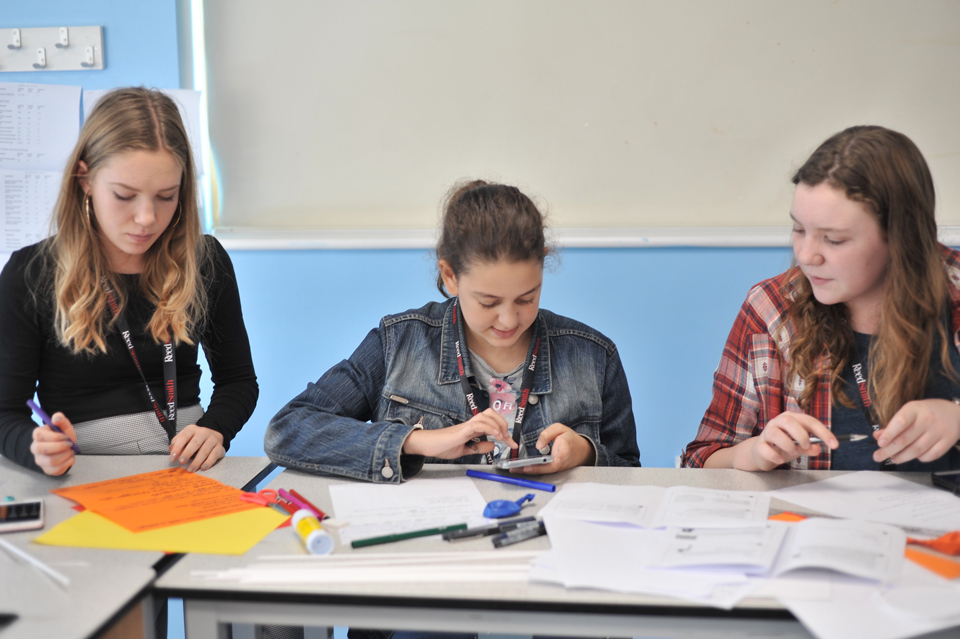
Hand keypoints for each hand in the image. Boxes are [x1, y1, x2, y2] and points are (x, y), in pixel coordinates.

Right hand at [30, 411, 76, 475]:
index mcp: (38, 435)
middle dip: (59, 447)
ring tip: (70, 451)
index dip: (54, 436)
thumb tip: (56, 418)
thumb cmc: (64, 436)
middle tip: (70, 445)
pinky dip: (67, 463)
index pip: (39, 435)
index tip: (65, 436)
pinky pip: (56, 470)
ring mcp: (40, 460)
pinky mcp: (47, 469)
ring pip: (50, 461)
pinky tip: (70, 458)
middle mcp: (35, 448)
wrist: (67, 448)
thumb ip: (61, 419)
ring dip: (66, 455)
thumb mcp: (64, 425)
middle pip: (41, 449)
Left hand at [170, 424, 224, 471]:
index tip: (173, 458)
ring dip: (197, 461)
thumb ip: (177, 443)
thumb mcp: (184, 439)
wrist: (213, 436)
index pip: (184, 436)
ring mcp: (213, 440)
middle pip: (195, 442)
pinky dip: (209, 462)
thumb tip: (171, 449)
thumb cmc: (193, 440)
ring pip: (205, 450)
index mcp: (192, 429)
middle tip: (182, 462)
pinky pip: (215, 455)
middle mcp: (203, 432)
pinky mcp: (220, 447)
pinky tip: (203, 468)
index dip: (178, 447)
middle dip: (188, 453)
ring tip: (190, 470)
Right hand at [401, 408, 516, 458]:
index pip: (492, 424)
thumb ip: (479, 447)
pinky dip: (489, 428)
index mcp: (473, 429)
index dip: (505, 432)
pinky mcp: (462, 430)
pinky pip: (478, 424)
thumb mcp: (466, 450)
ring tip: (503, 436)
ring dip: (498, 425)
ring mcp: (467, 425)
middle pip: (491, 413)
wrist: (428, 446)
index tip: (512, 444)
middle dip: (504, 424)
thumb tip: (492, 445)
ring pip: (486, 415)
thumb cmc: (443, 446)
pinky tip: (494, 435)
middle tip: (508, 438)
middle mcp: (471, 424)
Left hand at [512, 423, 594, 474]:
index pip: (558, 458)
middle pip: (546, 469)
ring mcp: (557, 468)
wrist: (582, 451)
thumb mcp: (560, 429)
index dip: (549, 462)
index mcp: (564, 451)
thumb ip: (548, 433)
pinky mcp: (553, 470)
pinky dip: (531, 471)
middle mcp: (560, 462)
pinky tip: (520, 468)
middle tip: (516, 468)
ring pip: (543, 472)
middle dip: (531, 470)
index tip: (539, 464)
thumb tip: (538, 445)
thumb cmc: (570, 439)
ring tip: (513, 469)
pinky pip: (542, 471)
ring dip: (528, 471)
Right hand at [732, 412, 836, 470]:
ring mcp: (767, 433)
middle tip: (807, 446)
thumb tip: (818, 448)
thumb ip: (809, 447)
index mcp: (792, 419)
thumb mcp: (799, 447)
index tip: (834, 444)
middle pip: (788, 421)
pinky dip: (774, 455)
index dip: (823, 432)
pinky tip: (780, 459)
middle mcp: (778, 422)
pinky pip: (765, 448)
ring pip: (775, 433)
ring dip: (787, 444)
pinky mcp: (759, 445)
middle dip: (801, 434)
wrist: (762, 453)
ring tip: (793, 452)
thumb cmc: (783, 447)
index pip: (809, 421)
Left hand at [874, 399, 959, 464]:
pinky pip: (930, 455)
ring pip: (917, 450)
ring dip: (902, 457)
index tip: (880, 443)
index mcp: (915, 409)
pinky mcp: (948, 441)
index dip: (889, 434)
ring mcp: (939, 431)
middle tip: (878, 456)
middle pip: (906, 439)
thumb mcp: (910, 411)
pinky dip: (920, 458)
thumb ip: (893, 424)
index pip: (900, 422)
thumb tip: (878, 437)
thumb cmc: (926, 412)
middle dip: (889, 450)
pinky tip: (913, 457)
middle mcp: (928, 419)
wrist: (955, 413)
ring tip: (893, 458)